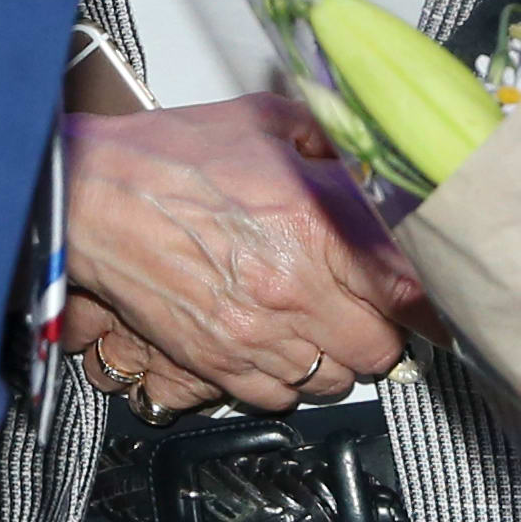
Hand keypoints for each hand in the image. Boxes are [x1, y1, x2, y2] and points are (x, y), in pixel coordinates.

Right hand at [61, 94, 423, 412]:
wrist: (92, 198)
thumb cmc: (173, 157)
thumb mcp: (268, 124)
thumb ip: (334, 147)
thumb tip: (377, 167)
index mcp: (317, 227)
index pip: (410, 291)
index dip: (426, 297)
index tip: (428, 293)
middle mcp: (293, 290)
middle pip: (380, 347)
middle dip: (382, 328)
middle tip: (367, 303)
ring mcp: (254, 335)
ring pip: (335, 381)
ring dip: (337, 357)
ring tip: (320, 322)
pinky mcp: (217, 364)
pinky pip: (281, 398)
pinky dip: (289, 379)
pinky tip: (278, 340)